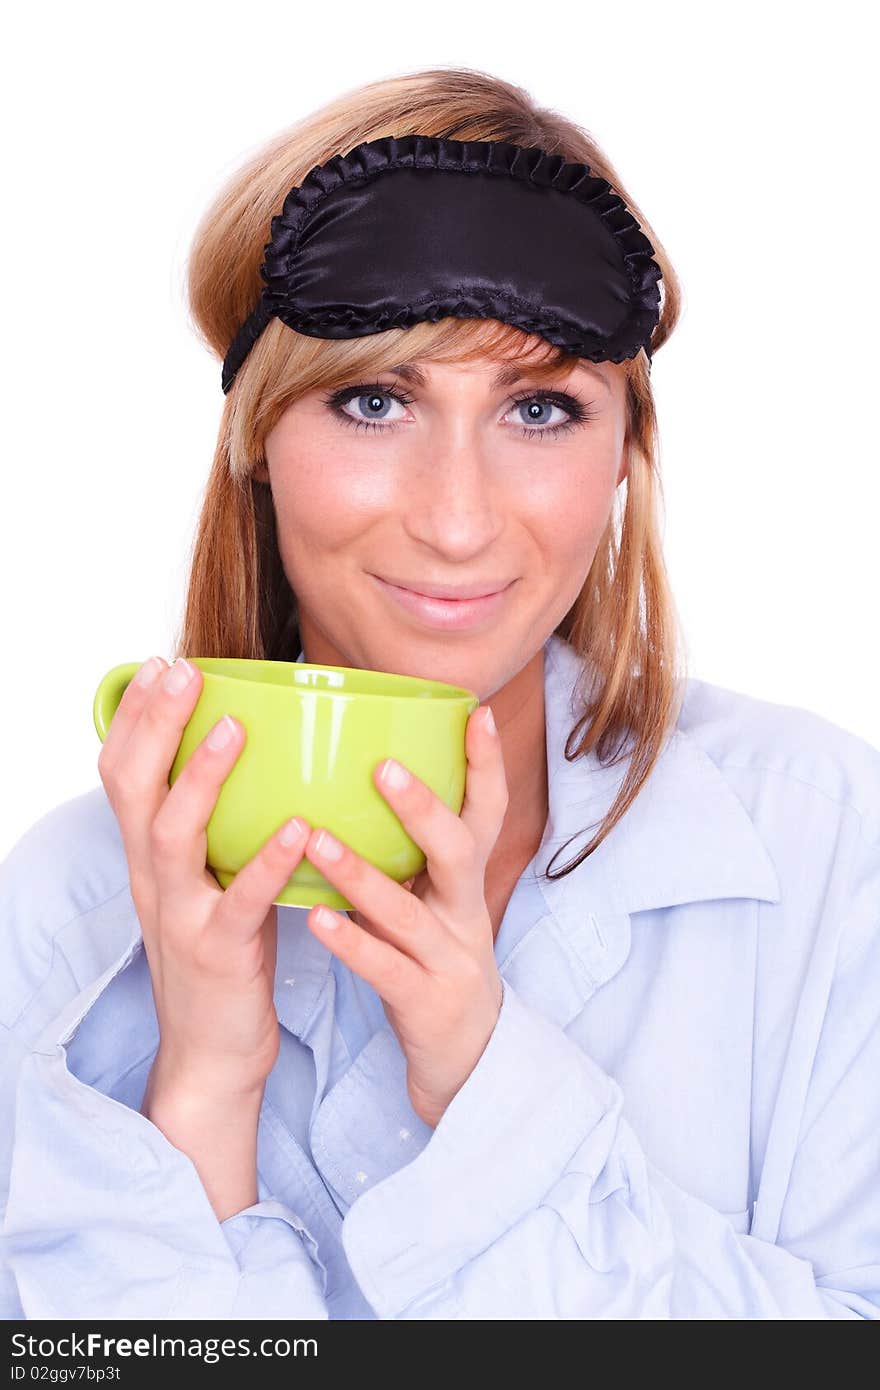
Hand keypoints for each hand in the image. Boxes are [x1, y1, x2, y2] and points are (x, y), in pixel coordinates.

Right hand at [97, 656, 312, 1101]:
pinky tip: (301, 827)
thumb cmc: (224, 956)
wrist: (212, 1056)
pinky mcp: (219, 953)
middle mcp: (153, 879)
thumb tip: (252, 763)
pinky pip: (241, 901)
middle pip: (135, 788)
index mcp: (150, 858)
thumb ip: (218, 830)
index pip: (123, 774)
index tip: (159, 664)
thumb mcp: (209, 884)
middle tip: (183, 670)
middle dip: (155, 724)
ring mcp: (181, 916)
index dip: (134, 718)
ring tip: (237, 727)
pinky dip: (268, 860)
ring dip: (200, 776)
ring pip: (173, 835)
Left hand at [300, 704, 506, 1128]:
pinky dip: (351, 944)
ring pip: (409, 912)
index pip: (487, 812)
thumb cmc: (434, 962)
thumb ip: (407, 854)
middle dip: (422, 806)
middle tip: (381, 764)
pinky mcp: (424, 1003)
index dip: (486, 764)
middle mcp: (466, 912)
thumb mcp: (436, 902)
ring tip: (317, 839)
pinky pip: (385, 970)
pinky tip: (315, 920)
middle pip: (458, 850)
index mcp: (467, 882)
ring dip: (362, 874)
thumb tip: (357, 783)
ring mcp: (448, 960)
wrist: (469, 1061)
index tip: (474, 711)